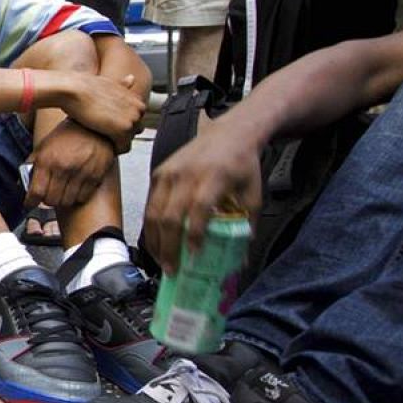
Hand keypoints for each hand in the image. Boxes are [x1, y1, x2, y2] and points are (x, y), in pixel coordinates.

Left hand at [25, 119, 114, 209]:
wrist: (93, 125)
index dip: (30, 202)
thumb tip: (23, 184)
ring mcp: (81, 172)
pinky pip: (82, 197)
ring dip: (62, 200)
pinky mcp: (96, 176)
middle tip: (48, 195)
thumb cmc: (67, 135)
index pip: (36, 192)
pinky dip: (77, 197)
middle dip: (46, 200)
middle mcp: (63, 167)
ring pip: (67, 202)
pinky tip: (75, 188)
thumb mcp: (43, 146)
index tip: (29, 203)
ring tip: (62, 191)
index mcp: (47, 160)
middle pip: (51, 200)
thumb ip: (32, 164)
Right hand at [56, 71, 145, 150]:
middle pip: (135, 131)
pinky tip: (101, 146)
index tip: (107, 127)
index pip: (136, 120)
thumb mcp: (108, 84)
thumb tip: (132, 78)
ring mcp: (132, 120)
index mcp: (135, 99)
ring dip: (118, 143)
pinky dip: (114, 149)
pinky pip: (123, 147)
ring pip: (130, 140)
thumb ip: (122, 86)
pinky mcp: (122, 131)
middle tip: (103, 135)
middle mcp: (138, 109)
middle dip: (122, 135)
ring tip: (101, 141)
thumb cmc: (84, 86)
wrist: (73, 89)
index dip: (121, 125)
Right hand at [143, 115, 263, 273]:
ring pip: (154, 213)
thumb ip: (247, 224)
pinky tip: (157, 242)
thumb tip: (240, 257)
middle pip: (170, 216)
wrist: (229, 132)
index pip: (199, 208)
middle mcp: (187, 174)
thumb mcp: (253, 194)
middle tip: (172, 270)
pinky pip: (149, 204)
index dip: (194, 234)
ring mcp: (169, 173)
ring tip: (161, 261)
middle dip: (168, 247)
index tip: (194, 256)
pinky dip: (151, 226)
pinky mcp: (159, 173)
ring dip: (155, 241)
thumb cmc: (242, 165)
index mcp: (214, 177)